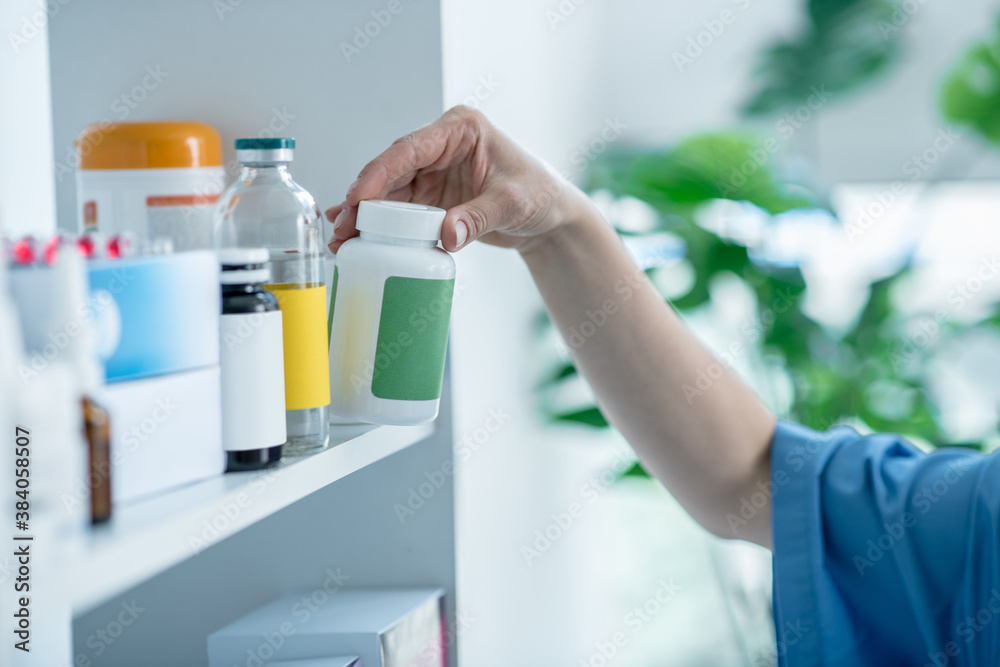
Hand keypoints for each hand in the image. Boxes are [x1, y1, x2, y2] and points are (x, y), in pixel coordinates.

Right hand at [325, 106, 591, 252]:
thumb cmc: (540, 194)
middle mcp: (441, 146)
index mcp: (460, 129)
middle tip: (343, 227)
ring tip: (343, 240)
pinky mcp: (433, 196)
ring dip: (366, 216)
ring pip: (389, 192)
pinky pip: (400, 210)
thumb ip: (477, 218)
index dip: (379, 173)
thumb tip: (444, 235)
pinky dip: (381, 225)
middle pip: (391, 171)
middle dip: (364, 200)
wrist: (550, 217)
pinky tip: (356, 237)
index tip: (357, 197)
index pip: (410, 149)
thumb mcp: (512, 204)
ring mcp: (434, 171)